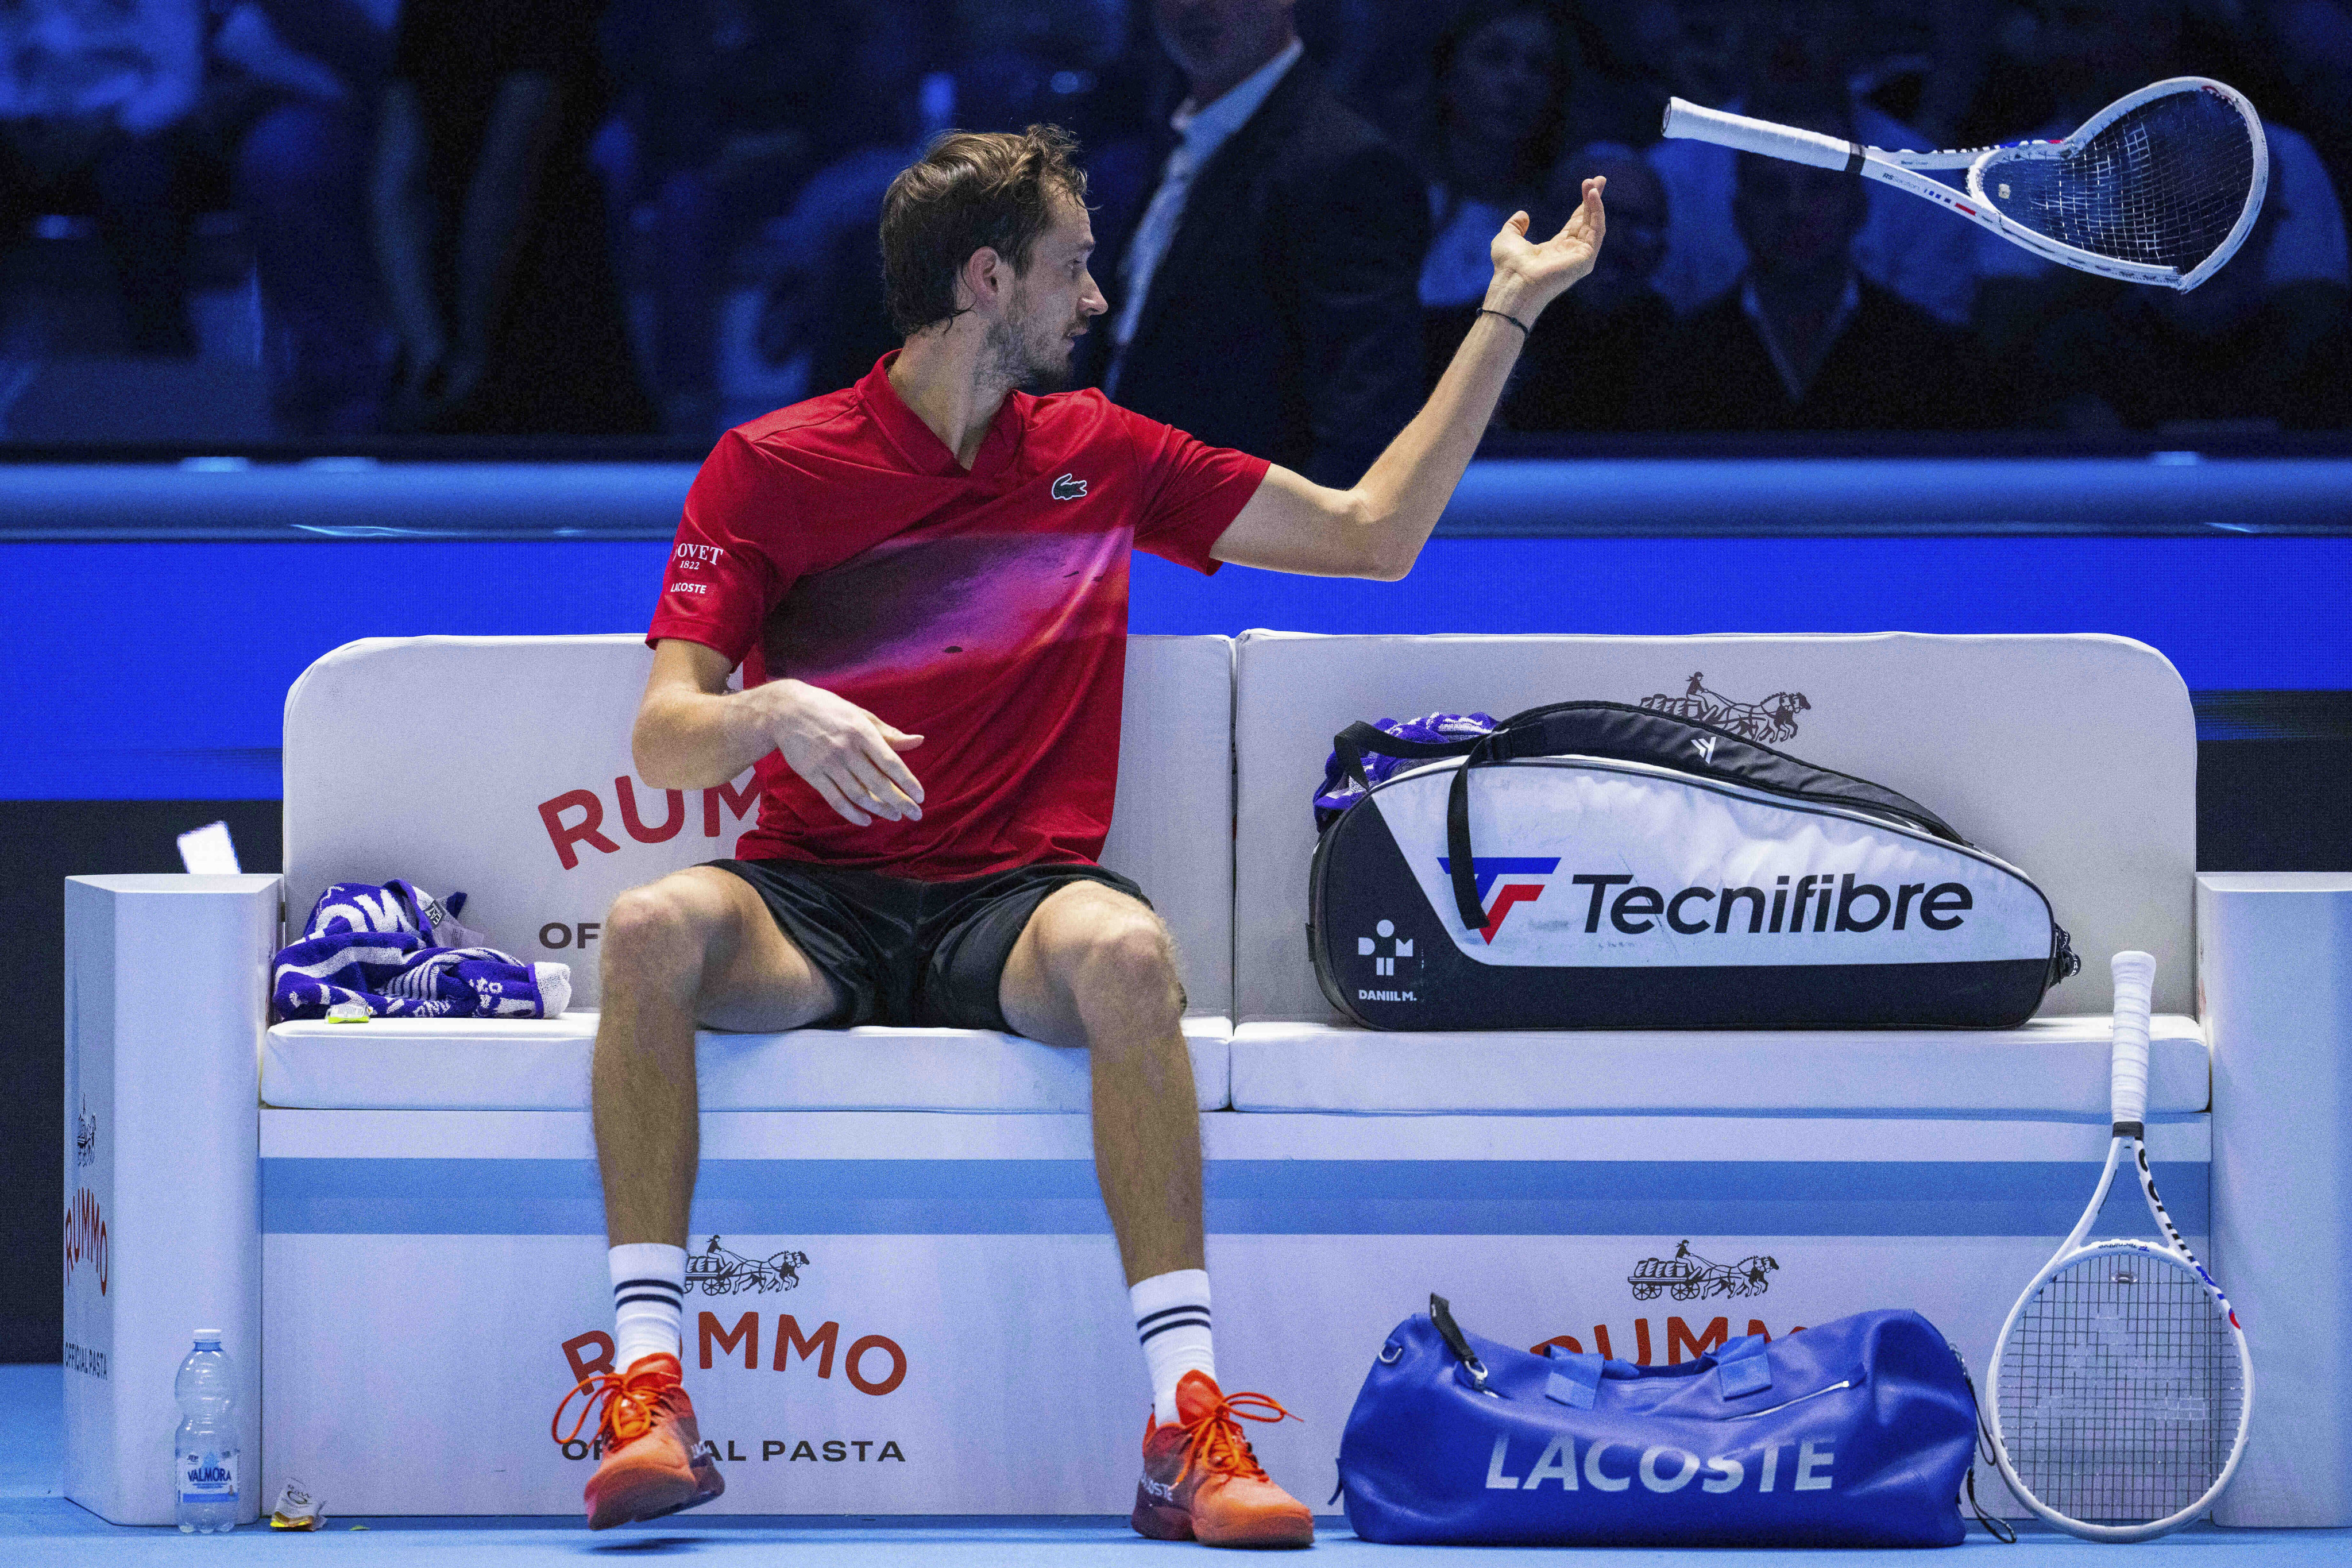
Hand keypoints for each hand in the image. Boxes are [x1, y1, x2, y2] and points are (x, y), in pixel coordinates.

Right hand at [749, 680, 925, 826]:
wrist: (784, 710)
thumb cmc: (828, 709)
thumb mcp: (860, 715)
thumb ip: (889, 733)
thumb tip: (918, 741)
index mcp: (862, 732)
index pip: (891, 762)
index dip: (907, 782)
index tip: (920, 797)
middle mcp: (846, 749)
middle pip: (878, 783)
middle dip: (900, 802)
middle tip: (915, 815)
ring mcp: (828, 763)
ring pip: (859, 794)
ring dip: (880, 810)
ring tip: (895, 816)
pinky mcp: (812, 774)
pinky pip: (835, 799)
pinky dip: (852, 813)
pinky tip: (866, 820)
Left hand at [1487, 175, 1606, 320]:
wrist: (1513, 281)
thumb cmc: (1508, 266)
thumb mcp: (1507, 238)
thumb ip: (1515, 226)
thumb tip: (1522, 215)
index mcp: (1556, 250)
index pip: (1575, 223)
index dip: (1582, 205)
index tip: (1588, 184)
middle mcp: (1570, 253)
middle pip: (1588, 221)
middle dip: (1593, 199)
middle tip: (1599, 178)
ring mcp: (1579, 257)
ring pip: (1594, 224)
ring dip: (1595, 203)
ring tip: (1595, 183)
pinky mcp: (1585, 259)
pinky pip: (1596, 231)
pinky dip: (1597, 212)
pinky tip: (1592, 196)